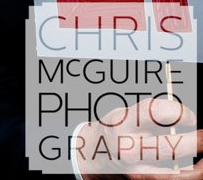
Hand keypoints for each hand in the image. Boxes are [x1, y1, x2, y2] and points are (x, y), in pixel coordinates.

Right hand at [75, 96, 200, 178]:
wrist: (94, 156)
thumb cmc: (116, 131)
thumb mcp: (126, 114)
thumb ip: (153, 113)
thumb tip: (186, 117)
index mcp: (122, 123)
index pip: (154, 113)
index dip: (179, 113)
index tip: (190, 118)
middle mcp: (126, 148)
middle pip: (170, 147)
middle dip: (197, 142)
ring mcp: (135, 170)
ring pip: (177, 173)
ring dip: (199, 167)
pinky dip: (188, 175)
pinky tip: (196, 169)